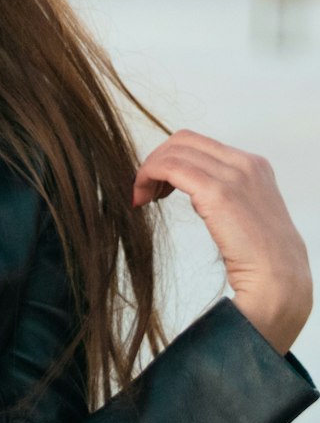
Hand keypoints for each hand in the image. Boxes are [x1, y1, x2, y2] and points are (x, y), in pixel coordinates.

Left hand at [133, 129, 312, 354]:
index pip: (200, 144)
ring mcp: (233, 175)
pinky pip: (170, 168)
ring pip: (174, 152)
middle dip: (157, 159)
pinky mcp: (217, 192)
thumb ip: (225, 194)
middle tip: (145, 187)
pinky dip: (148, 176)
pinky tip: (142, 198)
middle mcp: (245, 163)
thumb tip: (194, 191)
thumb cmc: (262, 258)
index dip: (172, 158)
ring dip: (149, 170)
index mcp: (254, 165)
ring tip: (142, 196)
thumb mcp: (246, 213)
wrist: (279, 282)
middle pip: (183, 141)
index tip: (159, 183)